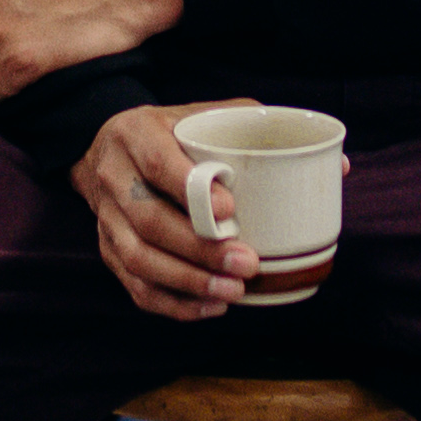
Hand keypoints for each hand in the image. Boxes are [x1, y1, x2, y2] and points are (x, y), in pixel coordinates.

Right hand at [80, 100, 263, 321]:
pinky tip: (209, 306)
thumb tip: (314, 157)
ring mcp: (106, 217)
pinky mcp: (108, 249)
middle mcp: (114, 176)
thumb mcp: (198, 114)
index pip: (158, 164)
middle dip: (200, 249)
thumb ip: (243, 124)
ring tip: (232, 290)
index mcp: (136, 134)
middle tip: (246, 263)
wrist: (108, 149)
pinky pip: (135, 285)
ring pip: (138, 258)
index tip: (230, 211)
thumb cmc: (168, 133)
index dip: (192, 190)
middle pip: (150, 220)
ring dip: (188, 281)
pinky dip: (173, 303)